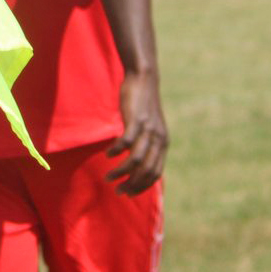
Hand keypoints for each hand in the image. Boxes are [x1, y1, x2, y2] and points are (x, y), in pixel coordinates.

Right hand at [105, 71, 167, 195]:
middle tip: (117, 190)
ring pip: (136, 160)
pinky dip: (116, 151)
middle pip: (146, 171)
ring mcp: (148, 130)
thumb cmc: (142, 104)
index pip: (155, 174)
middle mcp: (158, 139)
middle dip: (131, 184)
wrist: (144, 79)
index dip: (141, 186)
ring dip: (121, 172)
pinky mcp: (137, 121)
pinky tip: (108, 154)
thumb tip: (135, 161)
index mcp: (163, 144)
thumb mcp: (148, 127)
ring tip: (109, 177)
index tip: (127, 192)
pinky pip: (126, 142)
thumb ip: (146, 143)